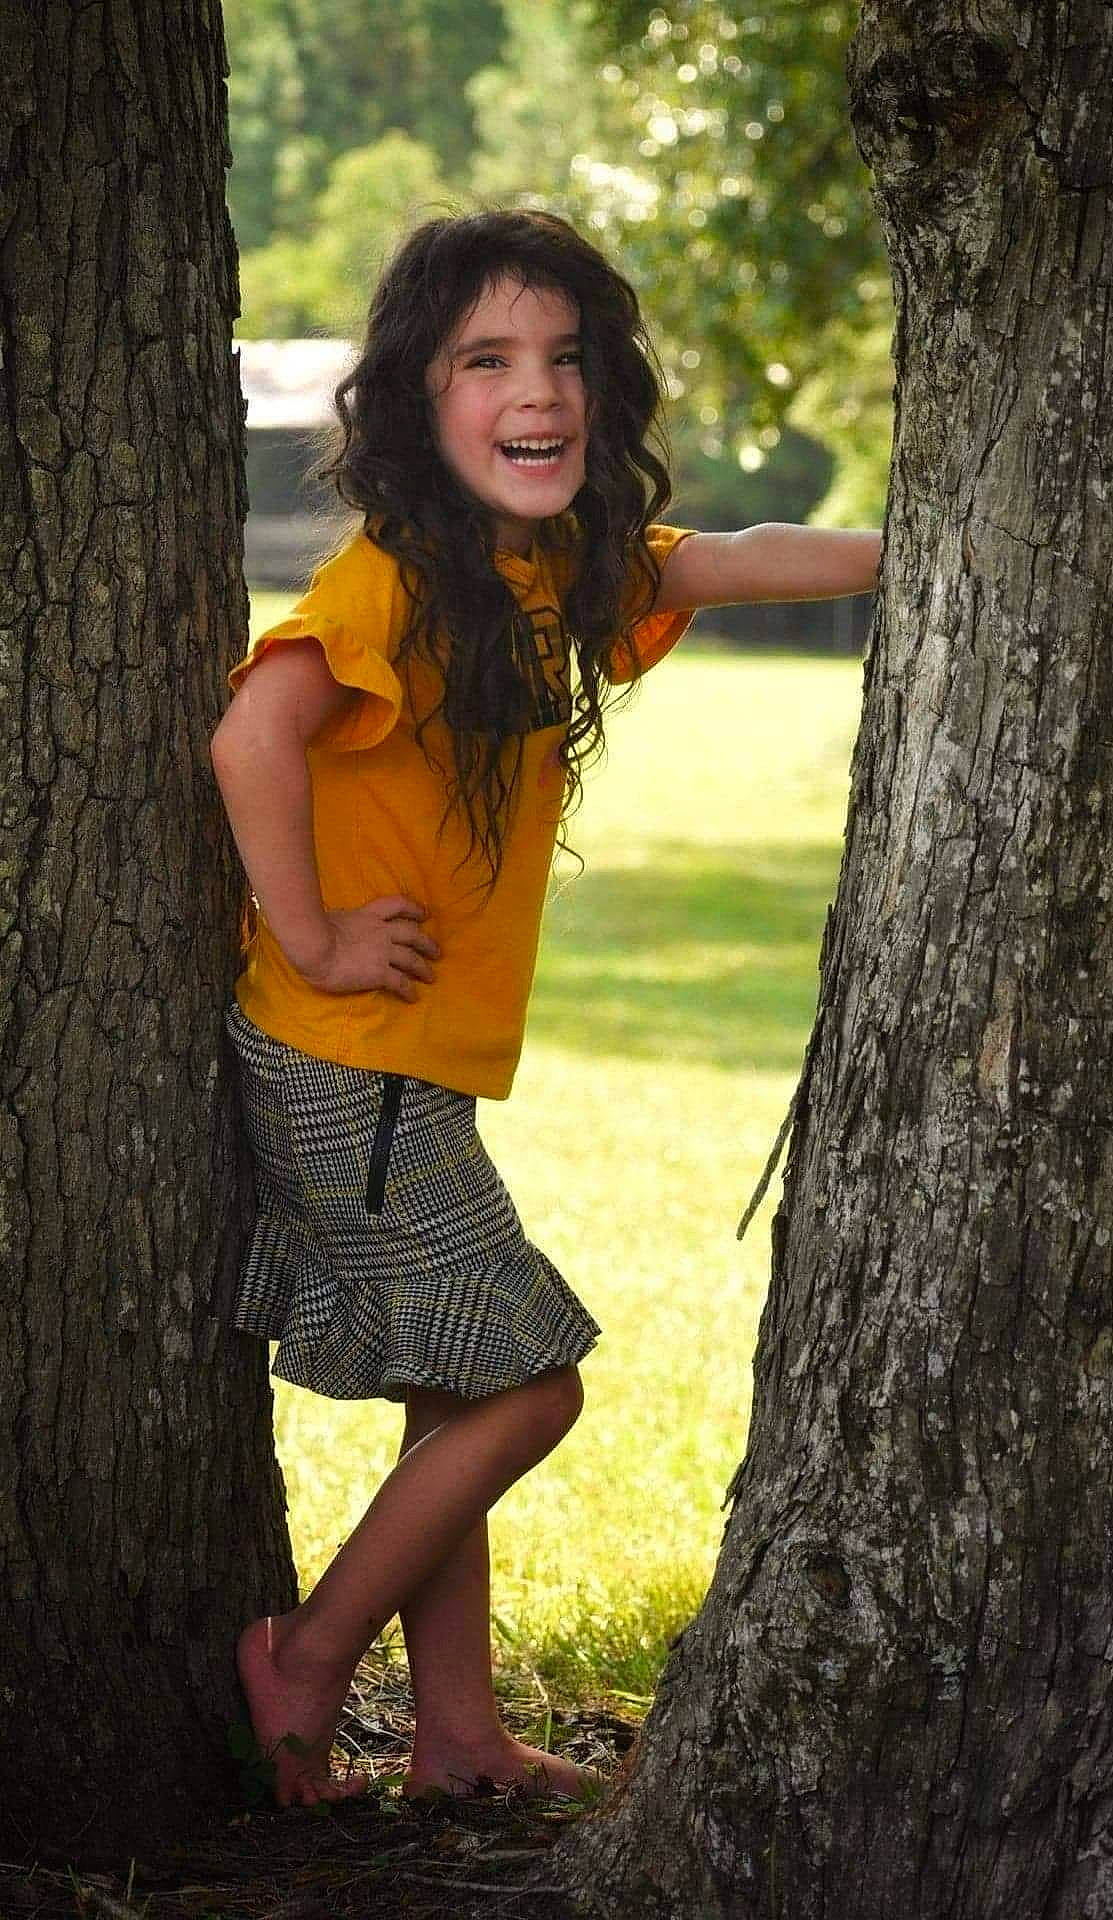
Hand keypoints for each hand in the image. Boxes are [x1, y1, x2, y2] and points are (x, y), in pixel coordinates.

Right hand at [300, 896, 438, 998]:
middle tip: (436, 952)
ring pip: (412, 959)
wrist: (314, 947)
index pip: (397, 905)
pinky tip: (413, 997)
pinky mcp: (379, 973)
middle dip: (427, 943)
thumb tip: (340, 925)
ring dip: (424, 968)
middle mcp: (381, 932)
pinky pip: (400, 982)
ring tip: (431, 976)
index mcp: (368, 915)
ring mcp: (383, 952)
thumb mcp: (334, 918)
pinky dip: (409, 990)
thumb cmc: (313, 932)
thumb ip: (345, 922)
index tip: (424, 914)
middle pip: (412, 934)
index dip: (413, 909)